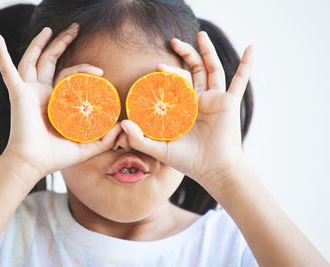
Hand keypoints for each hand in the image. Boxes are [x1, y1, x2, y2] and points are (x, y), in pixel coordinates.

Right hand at [0, 24, 121, 182]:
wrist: (33, 164)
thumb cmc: (55, 157)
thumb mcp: (85, 147)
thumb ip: (104, 139)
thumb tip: (122, 128)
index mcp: (55, 102)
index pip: (69, 77)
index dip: (84, 69)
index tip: (100, 71)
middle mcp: (41, 93)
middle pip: (51, 61)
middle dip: (62, 43)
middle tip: (76, 29)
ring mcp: (28, 91)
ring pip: (33, 60)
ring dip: (40, 43)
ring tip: (51, 28)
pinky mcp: (18, 93)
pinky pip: (7, 70)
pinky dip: (0, 54)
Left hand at [121, 31, 253, 190]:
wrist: (212, 169)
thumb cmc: (187, 161)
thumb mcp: (160, 149)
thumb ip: (141, 138)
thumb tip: (122, 124)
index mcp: (183, 107)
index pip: (175, 84)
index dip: (166, 73)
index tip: (155, 67)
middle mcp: (199, 100)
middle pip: (192, 71)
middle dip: (184, 54)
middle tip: (173, 42)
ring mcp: (215, 99)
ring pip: (212, 69)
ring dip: (207, 51)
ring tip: (200, 34)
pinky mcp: (229, 102)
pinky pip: (240, 80)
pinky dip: (247, 65)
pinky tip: (252, 47)